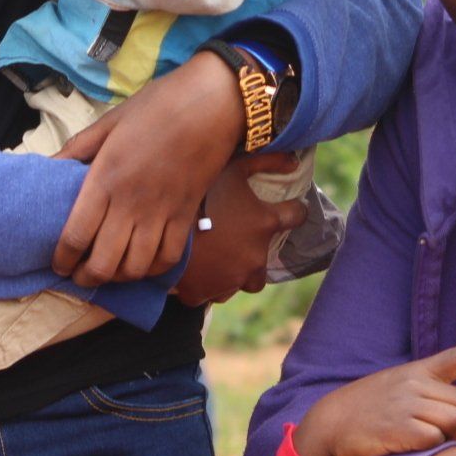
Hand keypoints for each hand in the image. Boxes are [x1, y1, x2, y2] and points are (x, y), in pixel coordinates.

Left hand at [51, 50, 246, 285]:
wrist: (213, 104)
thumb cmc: (157, 107)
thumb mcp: (110, 121)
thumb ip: (77, 148)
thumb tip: (47, 164)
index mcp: (106, 178)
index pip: (76, 235)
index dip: (62, 258)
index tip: (59, 263)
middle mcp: (131, 203)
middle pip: (103, 263)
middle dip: (86, 278)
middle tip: (80, 275)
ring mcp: (161, 213)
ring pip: (135, 268)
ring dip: (118, 277)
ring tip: (110, 271)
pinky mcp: (186, 216)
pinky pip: (168, 258)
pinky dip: (153, 269)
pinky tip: (143, 262)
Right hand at [172, 151, 306, 305]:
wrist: (159, 226)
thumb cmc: (200, 192)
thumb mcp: (234, 167)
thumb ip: (267, 161)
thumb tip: (294, 162)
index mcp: (265, 223)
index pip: (296, 216)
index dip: (293, 210)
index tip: (288, 209)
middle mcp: (255, 257)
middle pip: (266, 262)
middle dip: (256, 253)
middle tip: (237, 239)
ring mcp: (232, 279)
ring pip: (242, 281)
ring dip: (234, 271)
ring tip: (215, 255)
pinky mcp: (207, 293)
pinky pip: (214, 293)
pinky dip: (208, 284)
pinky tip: (196, 269)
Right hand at [292, 327, 455, 455]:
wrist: (331, 423)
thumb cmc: (372, 411)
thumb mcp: (404, 397)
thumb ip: (439, 409)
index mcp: (420, 371)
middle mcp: (417, 384)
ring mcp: (409, 405)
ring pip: (453, 424)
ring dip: (452, 438)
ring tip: (425, 439)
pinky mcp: (401, 427)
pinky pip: (434, 441)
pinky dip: (431, 448)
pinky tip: (410, 445)